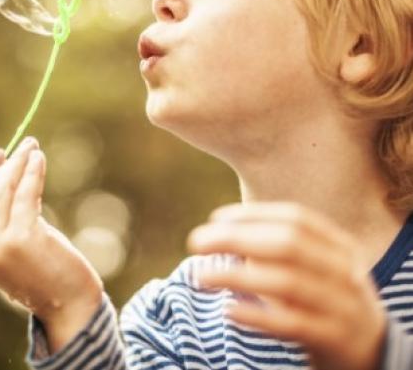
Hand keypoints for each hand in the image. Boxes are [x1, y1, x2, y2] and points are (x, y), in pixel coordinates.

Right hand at [0, 137, 102, 325]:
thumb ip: (4, 225)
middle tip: (23, 145)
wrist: (71, 308)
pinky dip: (32, 172)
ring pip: (3, 191)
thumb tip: (9, 177)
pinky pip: (25, 194)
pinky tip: (39, 159)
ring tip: (33, 148)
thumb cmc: (49, 277)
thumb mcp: (17, 251)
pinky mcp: (22, 237)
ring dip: (19, 164)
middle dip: (5, 166)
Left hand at [187, 202, 386, 369]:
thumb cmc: (324, 300)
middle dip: (237, 238)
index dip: (253, 215)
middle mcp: (346, 272)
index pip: (296, 219)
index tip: (215, 218)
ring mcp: (343, 305)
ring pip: (288, 283)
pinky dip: (258, 315)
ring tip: (199, 276)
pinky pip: (293, 324)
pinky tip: (228, 310)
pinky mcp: (335, 338)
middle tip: (196, 242)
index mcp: (340, 246)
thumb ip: (275, 248)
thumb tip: (218, 231)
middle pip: (288, 245)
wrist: (372, 353)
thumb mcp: (311, 268)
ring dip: (237, 276)